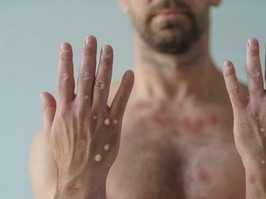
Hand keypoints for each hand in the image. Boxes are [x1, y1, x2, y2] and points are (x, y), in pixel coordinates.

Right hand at [40, 36, 133, 197]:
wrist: (82, 174)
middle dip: (88, 55)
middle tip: (91, 38)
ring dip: (106, 64)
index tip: (67, 45)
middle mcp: (81, 110)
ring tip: (108, 48)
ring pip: (103, 84)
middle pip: (85, 77)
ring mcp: (98, 116)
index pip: (64, 79)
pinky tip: (129, 72)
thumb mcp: (51, 132)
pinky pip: (121, 101)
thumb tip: (43, 92)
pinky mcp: (114, 124)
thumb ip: (48, 110)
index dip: (65, 61)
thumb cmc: (65, 152)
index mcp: (65, 110)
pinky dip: (126, 86)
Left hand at [223, 38, 265, 197]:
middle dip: (261, 57)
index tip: (262, 58)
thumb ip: (263, 112)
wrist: (265, 164)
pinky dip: (232, 78)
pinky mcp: (243, 114)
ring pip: (257, 77)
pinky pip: (236, 92)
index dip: (265, 68)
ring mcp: (258, 107)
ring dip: (253, 58)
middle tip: (255, 41)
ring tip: (251, 41)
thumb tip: (262, 102)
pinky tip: (229, 64)